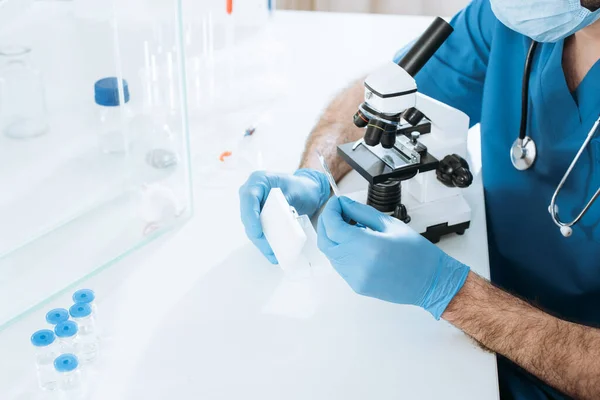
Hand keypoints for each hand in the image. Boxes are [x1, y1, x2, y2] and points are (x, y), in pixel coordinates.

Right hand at [239, 169, 329, 263]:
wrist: (308, 190)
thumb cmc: (302, 187)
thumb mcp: (296, 192)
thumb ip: (285, 204)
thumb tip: (280, 224)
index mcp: (259, 181)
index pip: (249, 198)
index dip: (251, 216)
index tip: (257, 232)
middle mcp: (252, 193)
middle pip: (248, 216)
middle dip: (257, 234)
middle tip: (269, 249)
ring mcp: (254, 207)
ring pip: (252, 227)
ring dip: (261, 242)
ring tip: (273, 255)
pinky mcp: (259, 218)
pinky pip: (259, 231)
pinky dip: (266, 242)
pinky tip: (273, 253)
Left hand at [317, 196, 468, 318]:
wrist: (430, 281)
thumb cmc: (417, 253)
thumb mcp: (390, 224)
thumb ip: (361, 212)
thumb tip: (343, 204)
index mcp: (367, 245)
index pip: (332, 225)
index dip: (331, 211)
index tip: (337, 202)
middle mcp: (357, 264)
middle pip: (325, 240)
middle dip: (327, 223)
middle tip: (338, 212)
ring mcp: (355, 278)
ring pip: (330, 254)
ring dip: (333, 238)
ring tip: (351, 228)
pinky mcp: (356, 286)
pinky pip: (339, 265)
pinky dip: (341, 251)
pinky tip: (356, 244)